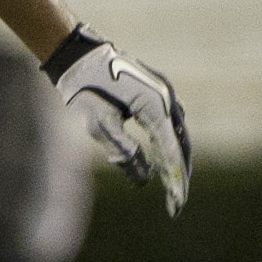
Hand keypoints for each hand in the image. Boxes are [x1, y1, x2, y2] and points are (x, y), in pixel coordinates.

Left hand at [44, 25, 191, 216]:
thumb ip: (123, 152)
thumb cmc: (86, 90)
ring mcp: (165, 91)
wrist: (80, 56)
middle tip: (176, 203)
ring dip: (178, 160)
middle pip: (182, 144)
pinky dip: (171, 143)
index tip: (175, 205)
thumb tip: (144, 180)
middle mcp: (167, 97)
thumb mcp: (100, 125)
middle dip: (179, 175)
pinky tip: (166, 158)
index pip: (170, 151)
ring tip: (174, 186)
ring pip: (180, 133)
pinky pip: (171, 122)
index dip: (174, 180)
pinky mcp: (159, 90)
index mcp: (155, 106)